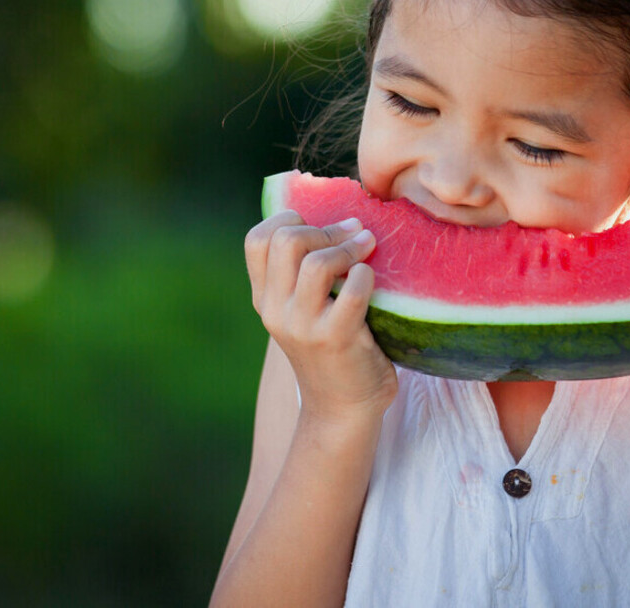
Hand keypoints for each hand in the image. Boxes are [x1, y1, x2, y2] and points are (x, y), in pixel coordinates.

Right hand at [244, 210, 397, 421]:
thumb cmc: (333, 350)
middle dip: (325, 228)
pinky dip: (367, 275)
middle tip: (352, 234)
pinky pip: (354, 290)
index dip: (288, 219)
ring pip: (316, 262)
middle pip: (286, 240)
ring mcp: (303, 326)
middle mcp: (275, 311)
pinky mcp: (335, 339)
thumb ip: (303, 274)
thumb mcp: (304, 311)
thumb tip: (337, 218)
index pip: (256, 239)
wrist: (342, 410)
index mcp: (264, 298)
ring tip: (367, 248)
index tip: (319, 224)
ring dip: (349, 247)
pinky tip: (373, 279)